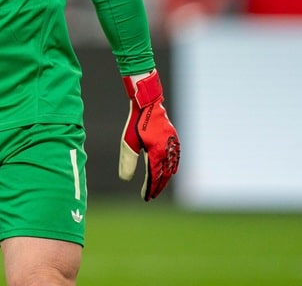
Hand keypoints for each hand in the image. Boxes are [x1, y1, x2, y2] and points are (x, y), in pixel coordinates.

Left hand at [119, 69, 179, 200]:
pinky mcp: (174, 139)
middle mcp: (167, 151)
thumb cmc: (136, 123)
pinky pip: (176, 158)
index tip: (145, 198)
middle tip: (152, 196)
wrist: (148, 103)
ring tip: (159, 187)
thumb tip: (124, 179)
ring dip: (166, 178)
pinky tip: (171, 170)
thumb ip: (128, 162)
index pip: (154, 177)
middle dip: (158, 187)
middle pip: (164, 175)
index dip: (150, 189)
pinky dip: (173, 167)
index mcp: (157, 154)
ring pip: (172, 167)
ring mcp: (173, 145)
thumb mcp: (128, 143)